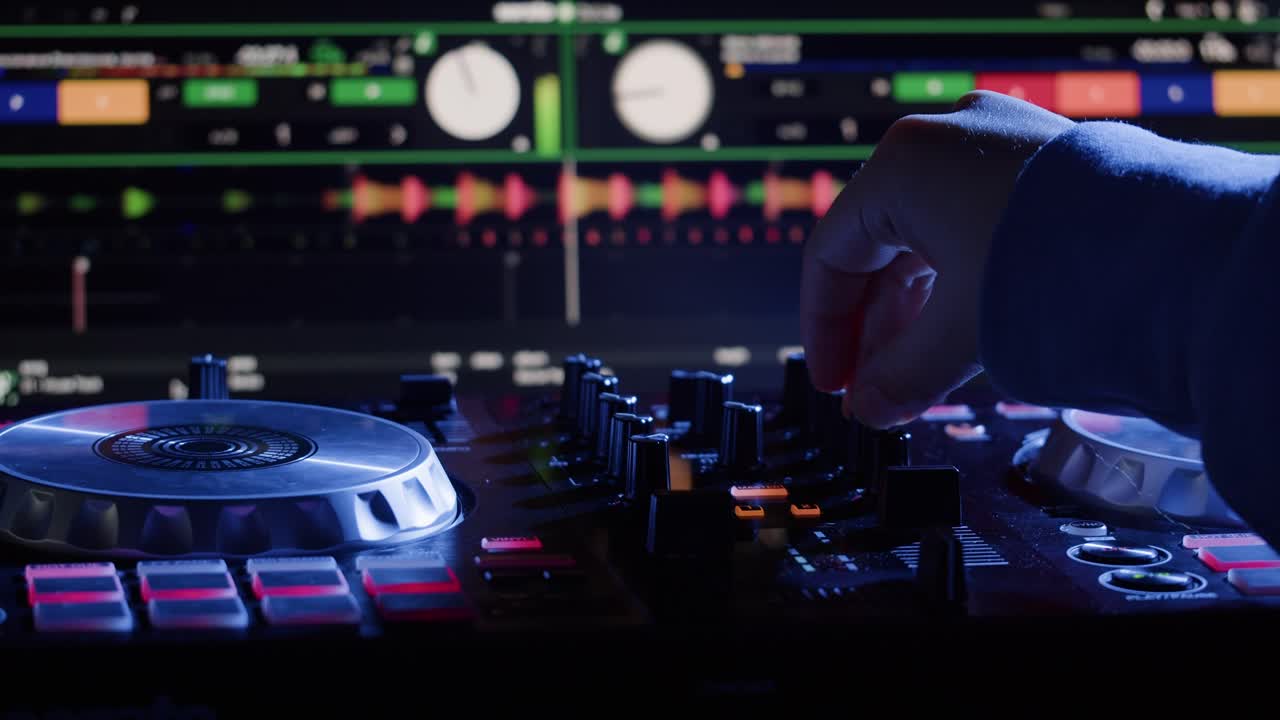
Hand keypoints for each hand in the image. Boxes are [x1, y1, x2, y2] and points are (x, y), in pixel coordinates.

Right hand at [801, 90, 1074, 427]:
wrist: (1177, 251)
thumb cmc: (1061, 269)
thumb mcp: (959, 334)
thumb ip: (900, 378)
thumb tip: (871, 410)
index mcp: (902, 166)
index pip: (831, 255)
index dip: (824, 330)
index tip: (835, 380)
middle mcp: (942, 140)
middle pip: (878, 247)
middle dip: (875, 329)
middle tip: (876, 388)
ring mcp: (994, 142)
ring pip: (925, 237)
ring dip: (915, 311)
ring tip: (918, 373)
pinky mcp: (1036, 160)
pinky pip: (969, 223)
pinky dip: (957, 279)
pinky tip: (959, 331)